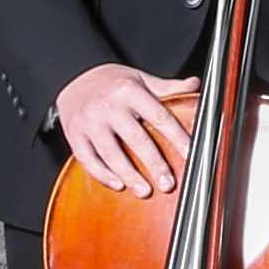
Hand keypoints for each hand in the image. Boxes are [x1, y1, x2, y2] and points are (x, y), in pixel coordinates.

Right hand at [56, 65, 195, 195]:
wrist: (73, 77)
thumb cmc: (112, 82)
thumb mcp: (141, 79)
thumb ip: (167, 87)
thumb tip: (194, 85)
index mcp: (129, 91)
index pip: (159, 116)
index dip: (177, 137)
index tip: (190, 154)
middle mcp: (108, 106)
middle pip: (136, 139)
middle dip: (155, 164)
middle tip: (168, 183)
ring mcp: (89, 121)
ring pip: (111, 154)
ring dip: (130, 176)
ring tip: (145, 191)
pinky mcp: (74, 135)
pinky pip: (88, 159)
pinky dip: (103, 175)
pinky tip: (118, 185)